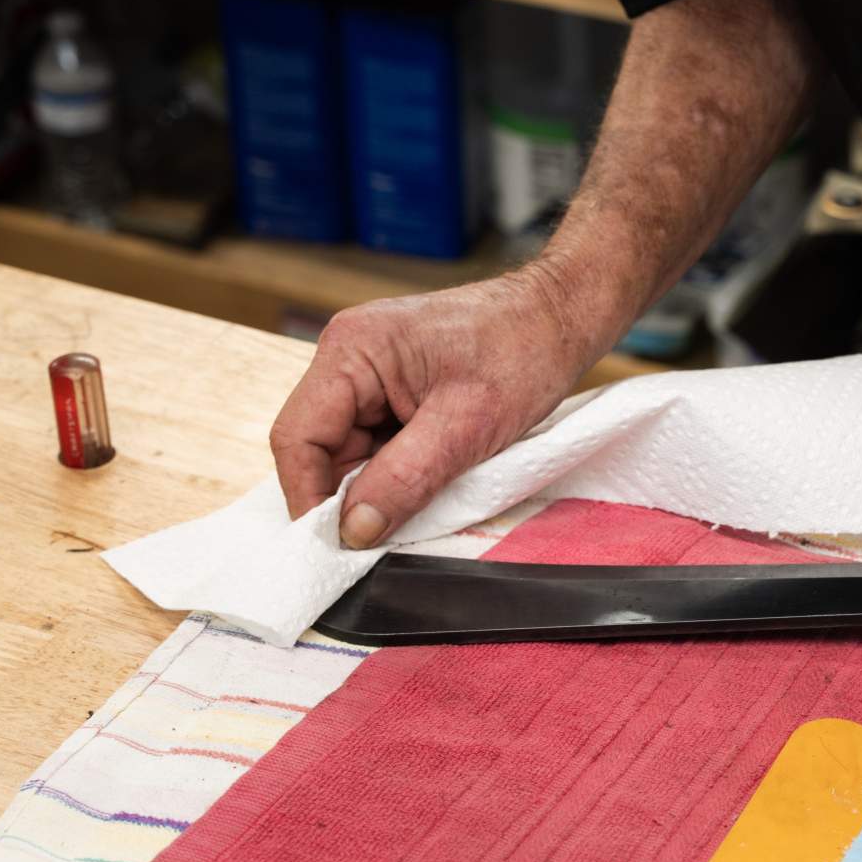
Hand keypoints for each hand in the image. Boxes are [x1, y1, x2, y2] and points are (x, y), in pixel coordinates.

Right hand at [269, 266, 605, 547]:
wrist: (563, 316)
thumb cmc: (525, 350)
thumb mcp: (467, 426)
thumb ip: (404, 479)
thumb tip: (353, 531)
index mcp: (352, 350)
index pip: (298, 437)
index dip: (311, 497)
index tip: (338, 545)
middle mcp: (349, 356)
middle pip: (321, 448)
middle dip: (353, 493)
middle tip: (394, 528)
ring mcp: (371, 372)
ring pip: (351, 451)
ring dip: (382, 483)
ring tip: (434, 488)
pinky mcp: (395, 387)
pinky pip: (379, 442)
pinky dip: (401, 469)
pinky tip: (438, 473)